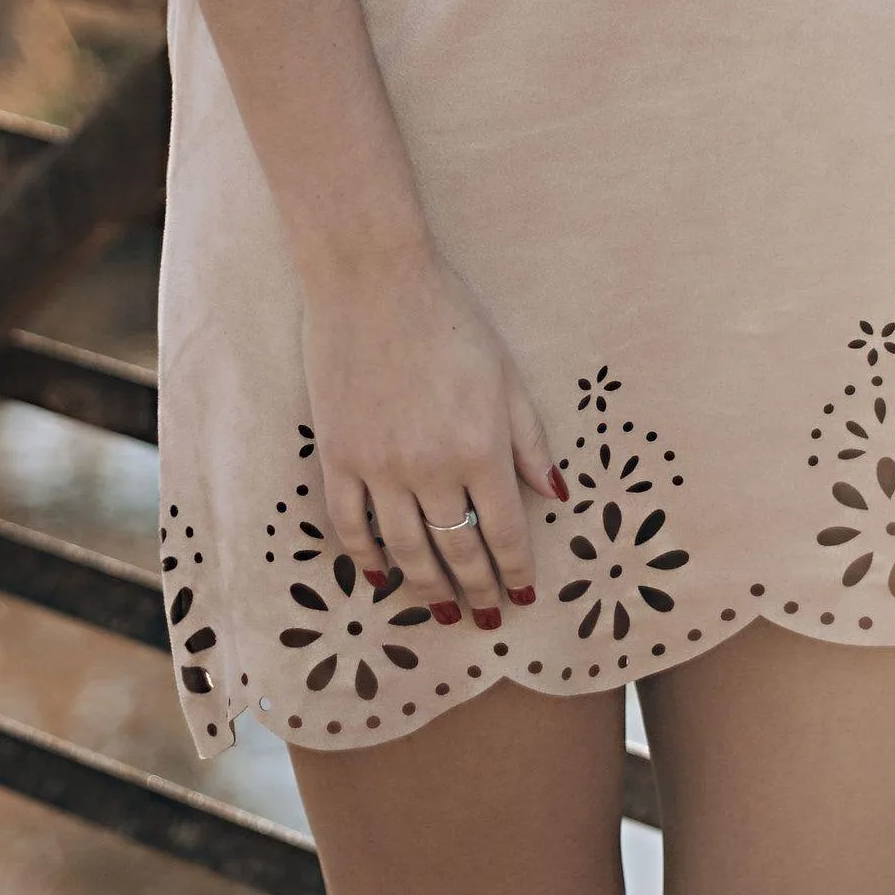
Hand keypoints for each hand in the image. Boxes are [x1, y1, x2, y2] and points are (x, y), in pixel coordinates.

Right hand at [298, 234, 561, 629]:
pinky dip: (365, 558)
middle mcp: (431, 468)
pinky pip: (350, 525)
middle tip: (484, 616)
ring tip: (438, 612)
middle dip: (475, 590)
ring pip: (405, 550)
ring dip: (425, 588)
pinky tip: (378, 578)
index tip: (522, 594)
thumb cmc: (450, 317)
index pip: (503, 533)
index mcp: (481, 448)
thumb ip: (530, 441)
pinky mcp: (338, 456)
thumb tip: (556, 494)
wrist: (372, 278)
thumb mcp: (507, 376)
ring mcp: (379, 466)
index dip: (515, 570)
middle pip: (456, 551)